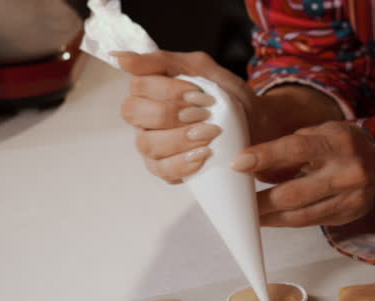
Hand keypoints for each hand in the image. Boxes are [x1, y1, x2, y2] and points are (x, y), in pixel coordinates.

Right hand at [115, 50, 263, 183]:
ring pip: (148, 144)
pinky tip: (203, 155)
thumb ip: (162, 61)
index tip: (200, 93)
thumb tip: (120, 58)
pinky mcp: (164, 168)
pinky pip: (162, 170)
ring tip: (209, 135)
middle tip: (205, 114)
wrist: (254, 122)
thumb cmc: (224, 95)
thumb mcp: (201, 69)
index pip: (138, 86)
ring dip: (181, 139)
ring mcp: (151, 144)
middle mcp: (143, 118)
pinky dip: (183, 163)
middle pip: (135, 114)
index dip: (168, 90)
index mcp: (148, 90)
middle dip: (173, 113)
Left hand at [232, 121, 374, 227]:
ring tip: (248, 216)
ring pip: (301, 214)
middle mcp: (349, 172)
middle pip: (295, 192)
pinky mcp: (348, 215)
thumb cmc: (339, 144)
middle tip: (236, 204)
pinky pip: (310, 223)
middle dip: (261, 201)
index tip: (238, 164)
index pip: (296, 149)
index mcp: (339, 143)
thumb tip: (247, 163)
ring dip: (270, 217)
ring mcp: (352, 198)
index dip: (265, 156)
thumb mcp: (320, 133)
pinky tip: (269, 219)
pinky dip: (286, 222)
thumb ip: (289, 147)